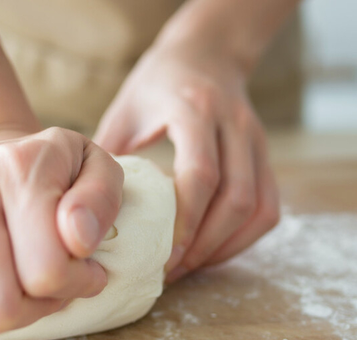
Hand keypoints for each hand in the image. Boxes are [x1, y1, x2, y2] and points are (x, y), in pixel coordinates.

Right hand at [0, 127, 122, 339]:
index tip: (83, 269)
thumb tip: (78, 240)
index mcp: (20, 170)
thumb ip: (100, 200)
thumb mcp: (96, 168)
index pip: (46, 271)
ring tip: (9, 290)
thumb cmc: (52, 171)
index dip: (74, 285)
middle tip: (44, 284)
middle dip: (32, 309)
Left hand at [94, 44, 279, 282]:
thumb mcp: (125, 109)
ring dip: (227, 246)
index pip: (201, 174)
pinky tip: (215, 248)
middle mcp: (234, 124)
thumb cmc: (157, 83)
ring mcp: (256, 139)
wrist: (206, 53)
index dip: (185, 222)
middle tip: (172, 269)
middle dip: (205, 244)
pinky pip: (269, 205)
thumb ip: (109, 155)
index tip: (163, 254)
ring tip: (192, 266)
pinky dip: (245, 236)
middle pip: (236, 198)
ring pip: (259, 207)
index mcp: (194, 110)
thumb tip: (88, 207)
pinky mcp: (266, 153)